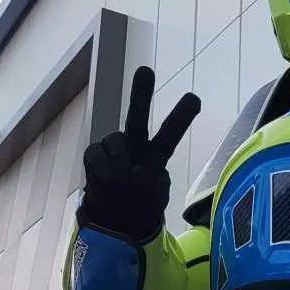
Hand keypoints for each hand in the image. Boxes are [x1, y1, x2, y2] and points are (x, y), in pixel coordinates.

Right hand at [78, 65, 200, 241]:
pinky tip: (107, 179)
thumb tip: (136, 172)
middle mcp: (135, 143)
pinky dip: (102, 167)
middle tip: (145, 71)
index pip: (170, 132)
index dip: (181, 116)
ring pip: (115, 141)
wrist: (115, 219)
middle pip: (137, 116)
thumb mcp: (156, 197)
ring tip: (122, 180)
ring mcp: (113, 147)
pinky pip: (96, 153)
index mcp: (156, 152)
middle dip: (141, 93)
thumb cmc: (141, 203)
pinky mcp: (94, 153)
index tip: (194, 98)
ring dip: (119, 162)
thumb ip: (151, 184)